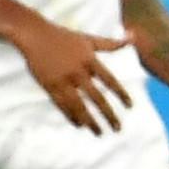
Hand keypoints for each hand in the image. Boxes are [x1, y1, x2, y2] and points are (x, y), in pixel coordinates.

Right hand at [17, 18, 136, 131]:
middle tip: (118, 128)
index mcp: (89, 60)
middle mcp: (77, 72)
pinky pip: (61, 105)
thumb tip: (133, 36)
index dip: (121, 94)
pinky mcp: (49, 86)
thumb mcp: (88, 38)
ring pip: (78, 106)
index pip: (109, 80)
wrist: (35, 35)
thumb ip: (110, 44)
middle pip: (96, 98)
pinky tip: (79, 125)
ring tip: (99, 132)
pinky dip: (71, 116)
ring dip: (90, 121)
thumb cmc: (64, 36)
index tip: (130, 106)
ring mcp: (62, 81)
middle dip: (108, 115)